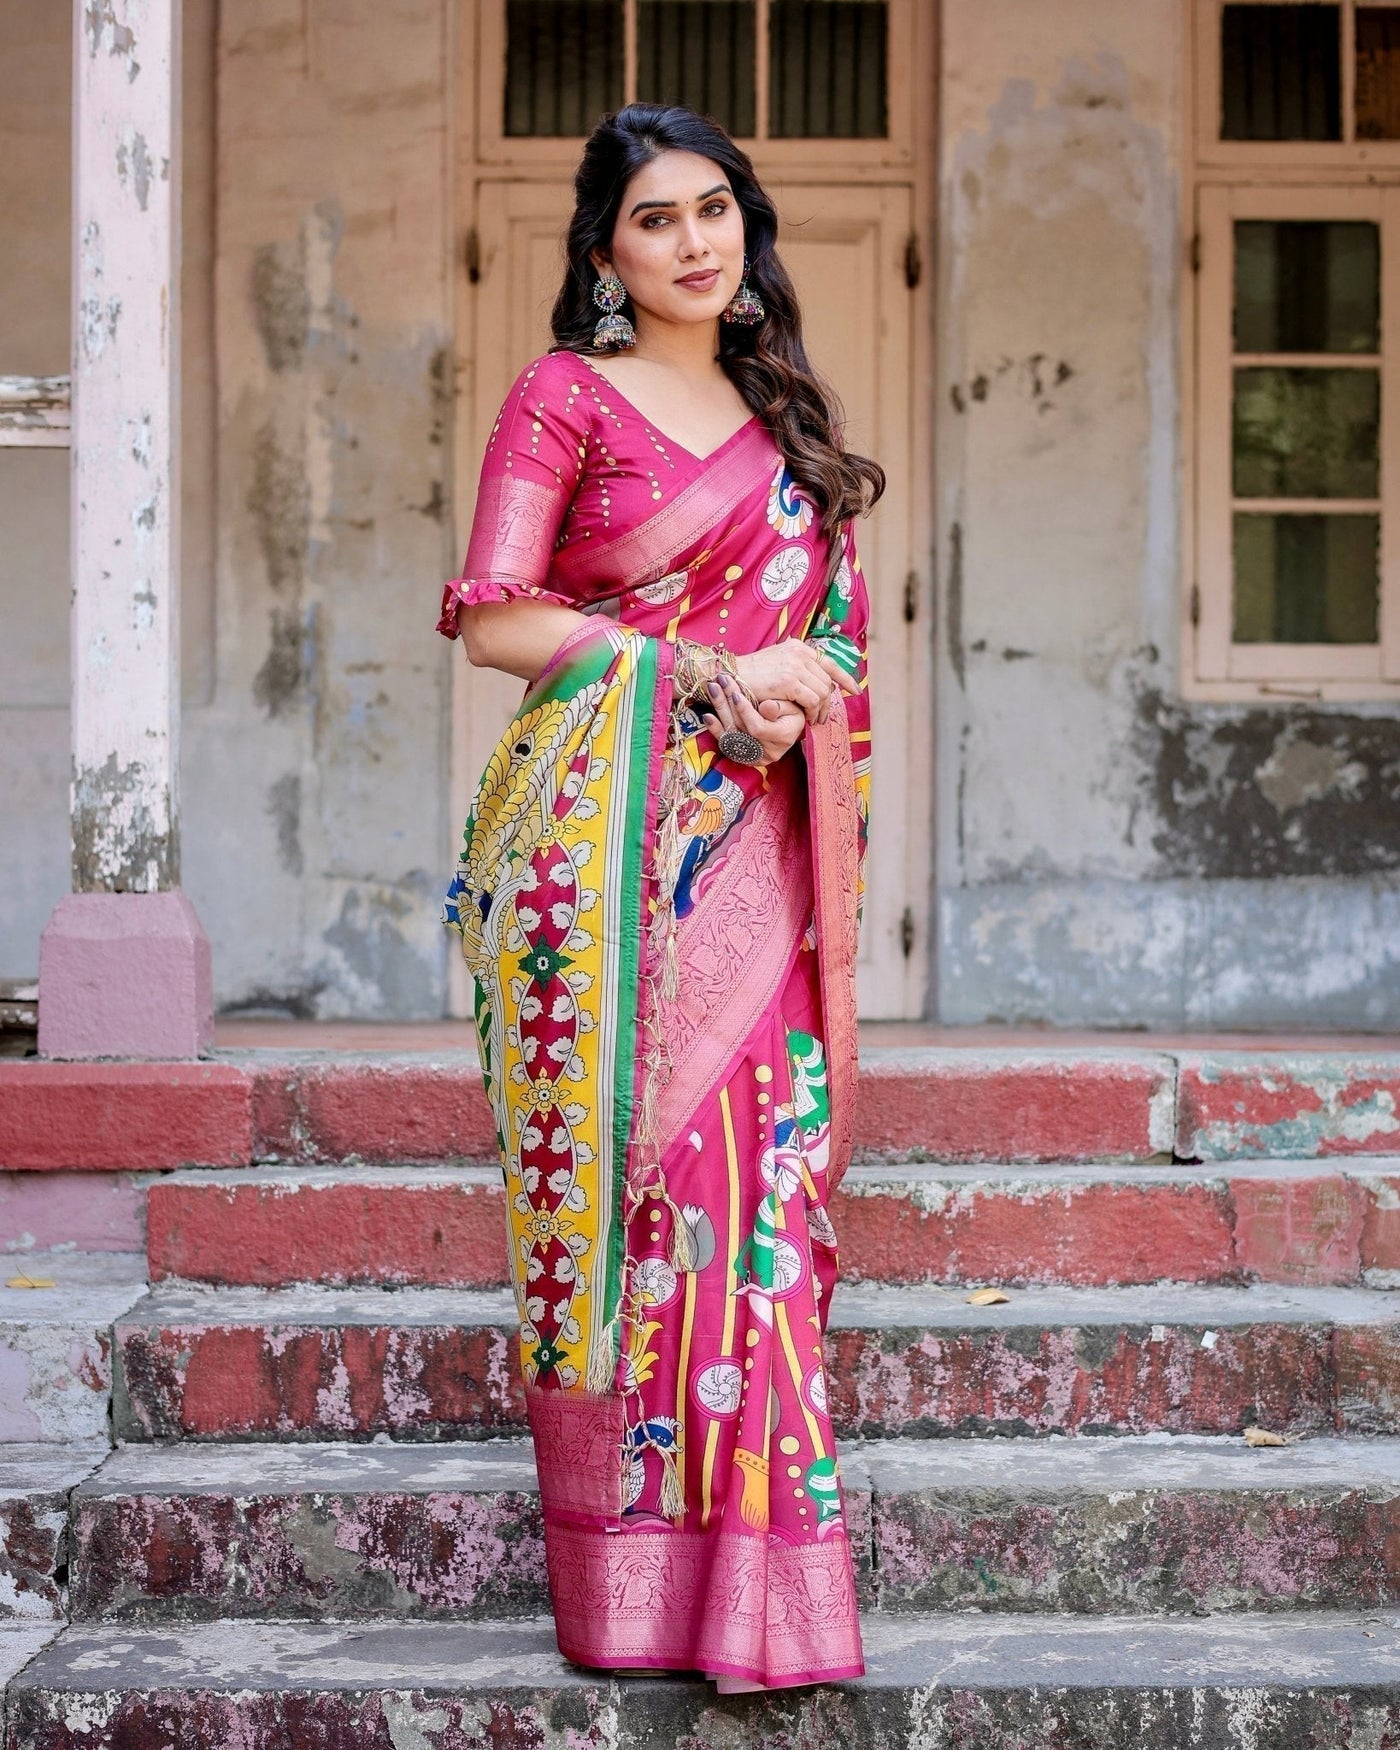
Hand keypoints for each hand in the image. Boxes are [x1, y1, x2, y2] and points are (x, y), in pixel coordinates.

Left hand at [701, 676, 806, 764]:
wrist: (786, 723)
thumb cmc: (791, 710)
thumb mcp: (792, 705)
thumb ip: (780, 706)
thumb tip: (766, 707)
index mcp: (784, 737)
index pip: (758, 728)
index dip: (745, 711)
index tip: (736, 693)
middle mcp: (769, 752)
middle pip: (741, 729)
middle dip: (729, 703)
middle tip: (720, 681)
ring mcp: (755, 756)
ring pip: (731, 734)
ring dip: (720, 710)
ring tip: (712, 689)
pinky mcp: (743, 757)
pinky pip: (726, 743)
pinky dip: (715, 729)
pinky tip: (707, 715)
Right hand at [733, 639, 858, 723]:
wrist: (729, 677)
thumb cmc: (750, 676)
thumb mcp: (777, 665)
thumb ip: (797, 670)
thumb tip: (821, 684)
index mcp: (798, 647)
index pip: (829, 662)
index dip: (845, 678)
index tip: (854, 690)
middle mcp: (799, 653)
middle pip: (827, 681)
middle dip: (828, 703)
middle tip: (821, 718)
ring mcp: (794, 666)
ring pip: (823, 692)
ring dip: (820, 710)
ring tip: (813, 721)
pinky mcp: (788, 681)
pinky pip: (812, 700)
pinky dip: (812, 712)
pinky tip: (806, 719)